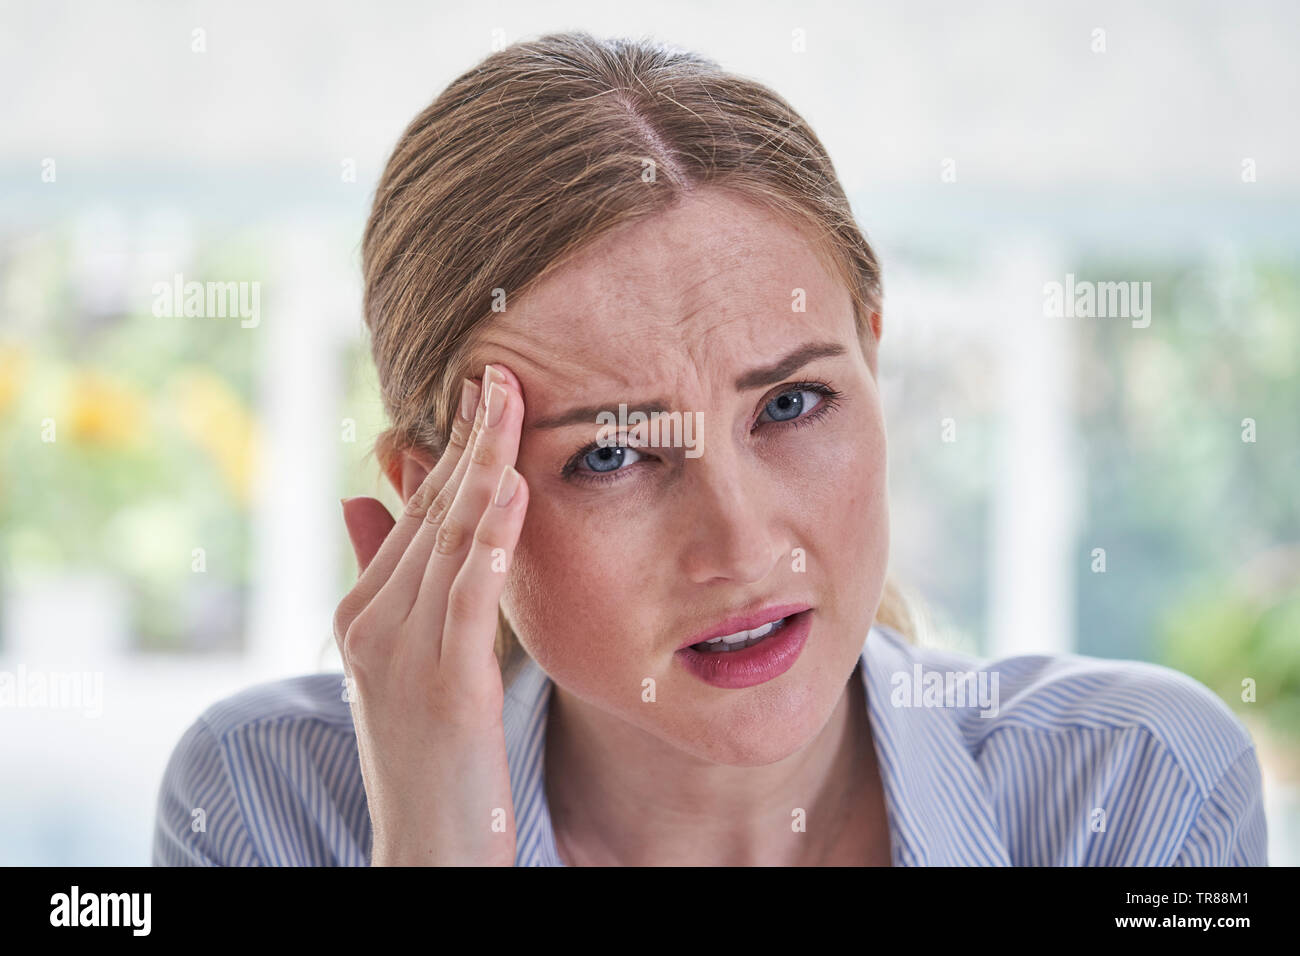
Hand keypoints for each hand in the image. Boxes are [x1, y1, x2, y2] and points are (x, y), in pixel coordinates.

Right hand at [335, 364, 529, 865]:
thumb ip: (392, 584)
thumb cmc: (431, 762)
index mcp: (365, 612)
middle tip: (500, 370)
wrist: (425, 851)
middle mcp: (372, 619)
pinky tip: (511, 485)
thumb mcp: (405, 667)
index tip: (483, 393)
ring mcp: (398, 648)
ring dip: (480, 462)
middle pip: (428, 510)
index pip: (415, 513)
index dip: (451, 450)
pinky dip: (490, 535)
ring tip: (508, 399)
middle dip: (466, 437)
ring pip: (446, 536)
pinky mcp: (439, 679)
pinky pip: (467, 592)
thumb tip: (360, 500)